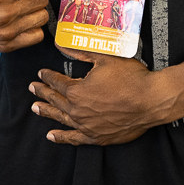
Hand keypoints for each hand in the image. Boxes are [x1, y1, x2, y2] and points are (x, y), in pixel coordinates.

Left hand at [29, 47, 168, 144]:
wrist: (151, 100)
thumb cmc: (130, 78)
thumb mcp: (105, 59)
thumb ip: (82, 52)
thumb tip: (63, 45)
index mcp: (77, 91)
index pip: (57, 82)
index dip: (48, 76)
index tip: (41, 73)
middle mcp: (77, 110)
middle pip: (55, 100)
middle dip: (42, 93)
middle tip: (32, 88)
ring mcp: (86, 126)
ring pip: (61, 119)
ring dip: (47, 112)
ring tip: (35, 108)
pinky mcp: (97, 137)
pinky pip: (74, 139)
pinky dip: (61, 137)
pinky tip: (52, 136)